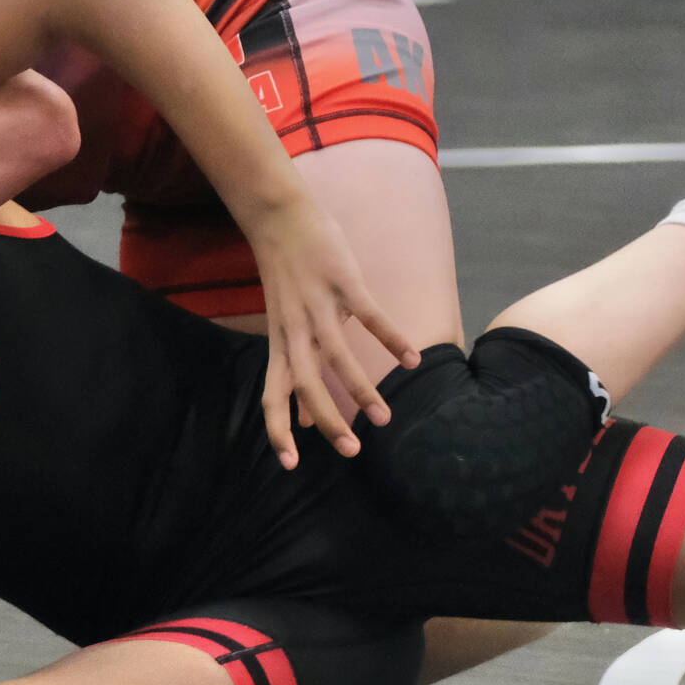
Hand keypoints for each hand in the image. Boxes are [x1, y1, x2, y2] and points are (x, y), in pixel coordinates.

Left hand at [251, 197, 420, 469]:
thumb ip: (293, 372)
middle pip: (306, 385)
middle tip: (352, 452)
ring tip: (386, 418)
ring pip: (338, 356)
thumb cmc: (287, 279)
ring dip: (361, 390)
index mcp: (282, 344)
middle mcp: (296, 330)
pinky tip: (412, 359)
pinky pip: (369, 315)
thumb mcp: (284, 328)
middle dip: (328, 422)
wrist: (280, 218)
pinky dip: (391, 338)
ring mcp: (318, 305)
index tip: (291, 465)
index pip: (272, 395)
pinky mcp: (342, 281)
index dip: (278, 430)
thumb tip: (301, 422)